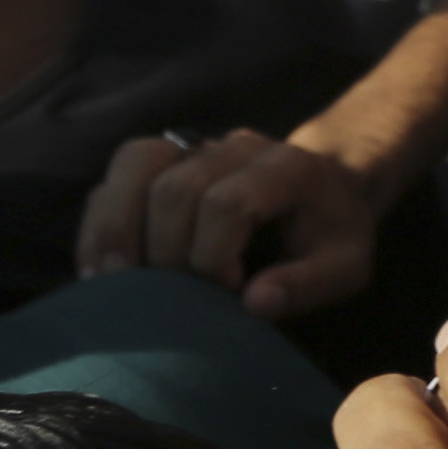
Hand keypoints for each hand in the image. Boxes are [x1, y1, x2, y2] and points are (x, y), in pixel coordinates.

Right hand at [78, 128, 381, 317]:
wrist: (325, 188)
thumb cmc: (331, 232)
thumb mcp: (346, 263)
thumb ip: (310, 283)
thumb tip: (254, 302)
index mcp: (287, 168)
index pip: (227, 203)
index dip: (213, 256)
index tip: (225, 292)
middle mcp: (238, 148)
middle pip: (174, 188)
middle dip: (165, 251)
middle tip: (175, 296)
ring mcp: (198, 146)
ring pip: (136, 164)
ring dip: (117, 228)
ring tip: (116, 282)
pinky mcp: (166, 159)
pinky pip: (117, 174)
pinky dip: (100, 223)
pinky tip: (100, 270)